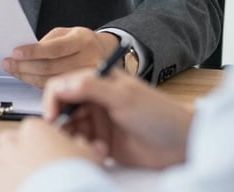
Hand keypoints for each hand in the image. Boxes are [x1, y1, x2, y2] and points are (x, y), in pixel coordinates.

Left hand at [0, 118, 102, 191]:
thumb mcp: (90, 157)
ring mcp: (0, 163)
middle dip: (22, 152)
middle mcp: (13, 143)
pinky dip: (4, 185)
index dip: (45, 141)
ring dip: (11, 169)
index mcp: (35, 129)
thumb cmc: (72, 179)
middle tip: (38, 168)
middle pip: (13, 141)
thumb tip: (95, 146)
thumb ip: (88, 147)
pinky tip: (21, 190)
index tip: (52, 153)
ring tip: (30, 183)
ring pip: (1, 161)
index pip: (35, 128)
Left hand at [1, 27, 118, 87]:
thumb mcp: (66, 33)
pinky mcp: (81, 89)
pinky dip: (37, 83)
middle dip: (25, 66)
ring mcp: (86, 77)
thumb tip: (24, 54)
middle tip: (8, 63)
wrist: (104, 52)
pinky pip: (55, 88)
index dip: (32, 52)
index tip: (15, 52)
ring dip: (27, 76)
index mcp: (82, 40)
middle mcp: (88, 59)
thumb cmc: (80, 41)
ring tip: (13, 69)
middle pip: (50, 67)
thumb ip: (47, 42)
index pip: (54, 49)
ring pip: (50, 81)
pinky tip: (26, 77)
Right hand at [41, 68, 192, 168]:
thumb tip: (61, 85)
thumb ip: (91, 88)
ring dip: (73, 138)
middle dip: (61, 123)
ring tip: (90, 146)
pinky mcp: (102, 141)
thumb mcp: (124, 97)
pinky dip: (84, 149)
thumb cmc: (159, 114)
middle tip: (70, 137)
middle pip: (62, 108)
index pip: (61, 85)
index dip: (52, 101)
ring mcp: (98, 120)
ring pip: (69, 129)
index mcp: (98, 80)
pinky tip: (101, 153)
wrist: (181, 143)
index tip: (52, 118)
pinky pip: (81, 145)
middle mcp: (94, 99)